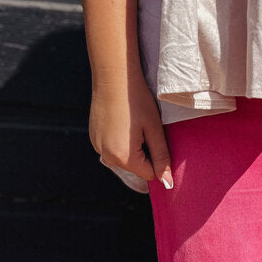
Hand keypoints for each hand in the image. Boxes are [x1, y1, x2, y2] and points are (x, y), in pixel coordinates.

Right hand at [89, 65, 172, 191]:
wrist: (113, 77)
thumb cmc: (137, 101)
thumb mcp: (154, 129)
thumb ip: (161, 158)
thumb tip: (167, 184)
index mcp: (123, 156)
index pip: (149, 174)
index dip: (159, 160)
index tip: (158, 139)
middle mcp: (106, 156)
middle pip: (136, 168)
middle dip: (145, 153)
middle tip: (146, 128)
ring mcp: (97, 146)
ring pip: (124, 158)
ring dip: (133, 147)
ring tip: (134, 124)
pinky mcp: (93, 137)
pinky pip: (112, 148)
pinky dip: (121, 141)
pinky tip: (124, 122)